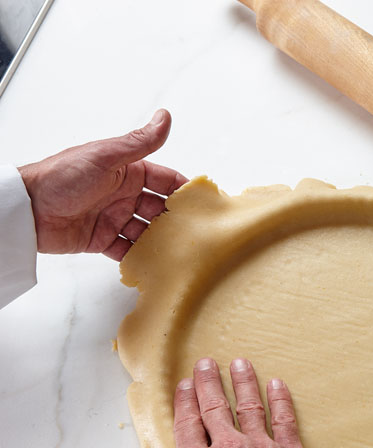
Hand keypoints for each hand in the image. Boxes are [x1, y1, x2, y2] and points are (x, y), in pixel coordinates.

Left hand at [19, 109, 187, 260]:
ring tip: (179, 250)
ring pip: (147, 231)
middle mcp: (123, 195)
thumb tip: (165, 117)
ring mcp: (113, 219)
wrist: (26, 210)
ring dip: (161, 240)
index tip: (204, 203)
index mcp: (127, 172)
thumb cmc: (60, 177)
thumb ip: (139, 142)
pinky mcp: (101, 240)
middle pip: (159, 209)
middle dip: (176, 220)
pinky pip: (128, 250)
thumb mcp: (106, 157)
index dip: (184, 191)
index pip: (165, 181)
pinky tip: (154, 262)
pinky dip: (140, 257)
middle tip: (196, 232)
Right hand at [98, 358, 316, 447]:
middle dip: (209, 383)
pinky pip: (285, 420)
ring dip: (244, 383)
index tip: (184, 384)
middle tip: (207, 363)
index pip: (188, 423)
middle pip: (215, 408)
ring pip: (249, 406)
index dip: (185, 402)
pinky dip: (281, 399)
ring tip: (240, 364)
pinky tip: (278, 385)